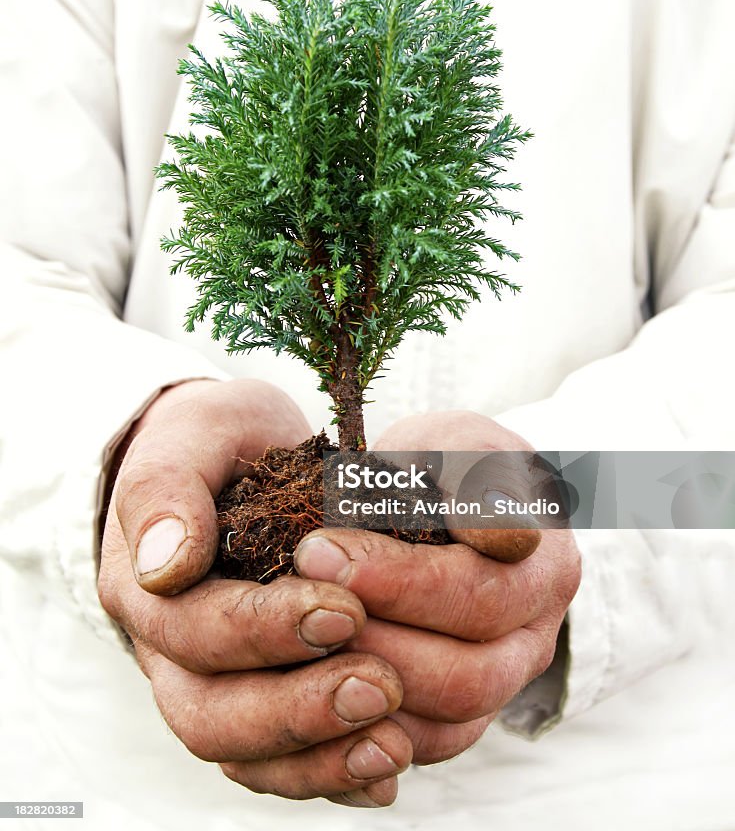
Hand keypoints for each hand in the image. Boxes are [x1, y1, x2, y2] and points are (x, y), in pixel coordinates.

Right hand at [98, 379, 412, 806]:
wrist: (230, 458)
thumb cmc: (216, 440)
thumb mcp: (194, 432)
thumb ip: (168, 487)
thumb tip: (166, 565)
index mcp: (145, 587)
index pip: (194, 630)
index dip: (265, 629)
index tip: (345, 608)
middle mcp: (169, 652)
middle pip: (214, 716)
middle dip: (299, 708)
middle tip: (381, 685)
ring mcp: (210, 684)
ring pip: (246, 754)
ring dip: (320, 757)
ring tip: (393, 746)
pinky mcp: (253, 701)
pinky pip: (280, 763)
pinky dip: (328, 774)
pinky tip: (385, 770)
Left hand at [293, 410, 581, 763]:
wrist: (448, 500)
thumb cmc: (447, 465)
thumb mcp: (459, 443)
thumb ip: (474, 475)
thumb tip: (499, 529)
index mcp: (544, 565)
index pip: (478, 592)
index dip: (395, 580)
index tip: (316, 549)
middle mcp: (535, 636)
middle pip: (468, 674)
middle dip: (373, 640)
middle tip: (295, 603)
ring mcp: (505, 683)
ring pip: (448, 722)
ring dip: (365, 688)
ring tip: (296, 645)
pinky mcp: (467, 715)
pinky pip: (427, 746)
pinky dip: (370, 731)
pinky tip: (311, 692)